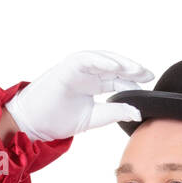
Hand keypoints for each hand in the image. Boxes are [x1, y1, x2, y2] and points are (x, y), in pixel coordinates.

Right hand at [5, 50, 152, 140]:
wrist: (33, 124)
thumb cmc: (57, 119)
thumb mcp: (93, 117)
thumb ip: (114, 112)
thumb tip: (136, 112)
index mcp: (93, 83)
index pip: (117, 79)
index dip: (133, 81)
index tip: (148, 87)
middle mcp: (87, 72)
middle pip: (114, 66)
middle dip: (131, 69)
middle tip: (148, 75)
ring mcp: (77, 68)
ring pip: (103, 59)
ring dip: (120, 63)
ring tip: (136, 69)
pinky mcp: (67, 66)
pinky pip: (87, 59)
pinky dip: (101, 61)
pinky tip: (115, 67)